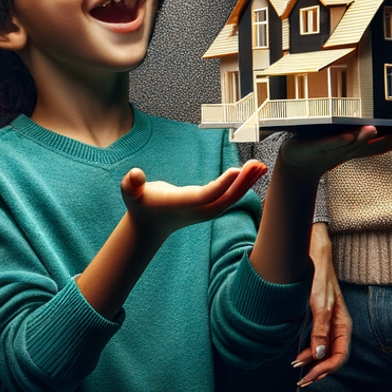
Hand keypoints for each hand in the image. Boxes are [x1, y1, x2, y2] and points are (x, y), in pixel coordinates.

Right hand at [120, 160, 265, 243]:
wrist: (148, 226)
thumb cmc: (139, 204)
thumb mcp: (130, 193)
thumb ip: (131, 184)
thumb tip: (135, 175)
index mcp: (182, 204)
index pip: (205, 196)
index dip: (221, 185)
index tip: (237, 170)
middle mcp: (197, 209)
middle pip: (224, 199)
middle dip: (242, 184)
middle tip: (257, 165)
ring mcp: (204, 210)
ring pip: (230, 199)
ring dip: (247, 184)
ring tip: (261, 167)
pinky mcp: (208, 206)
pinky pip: (229, 197)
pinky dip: (241, 185)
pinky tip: (251, 173)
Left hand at [278, 123, 391, 179]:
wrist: (296, 162)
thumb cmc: (322, 143)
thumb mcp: (342, 134)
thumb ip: (358, 123)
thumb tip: (375, 105)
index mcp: (357, 145)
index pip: (383, 142)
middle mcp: (349, 149)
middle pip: (374, 145)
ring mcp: (331, 149)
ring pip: (351, 145)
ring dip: (364, 138)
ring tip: (375, 128)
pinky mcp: (312, 147)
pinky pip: (327, 144)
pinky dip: (338, 141)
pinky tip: (348, 135)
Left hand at [293, 223, 351, 385]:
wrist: (312, 255)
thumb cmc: (319, 277)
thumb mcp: (319, 304)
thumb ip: (320, 329)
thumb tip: (319, 354)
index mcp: (343, 325)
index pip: (340, 356)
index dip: (326, 369)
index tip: (311, 375)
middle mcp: (337, 327)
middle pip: (332, 357)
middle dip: (317, 370)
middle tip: (301, 379)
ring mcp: (328, 323)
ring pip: (323, 350)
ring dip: (311, 362)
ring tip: (297, 368)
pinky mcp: (319, 319)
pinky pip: (317, 341)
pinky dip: (308, 350)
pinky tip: (299, 354)